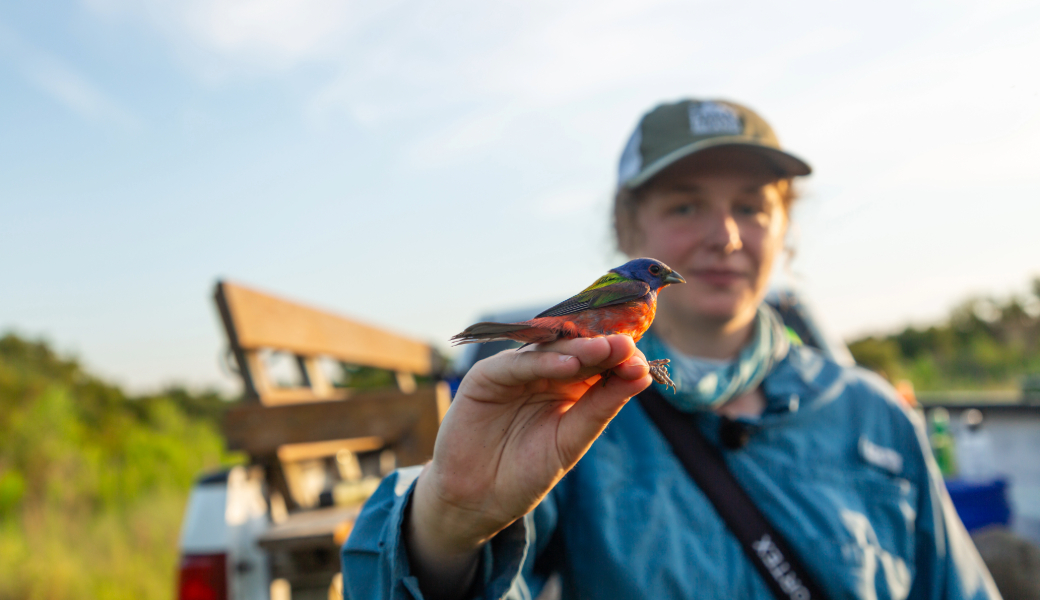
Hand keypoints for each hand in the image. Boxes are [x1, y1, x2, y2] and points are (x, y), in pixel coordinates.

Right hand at [406, 335, 650, 597]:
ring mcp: (516, 372)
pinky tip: (570, 365)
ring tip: (608, 350)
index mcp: (569, 387)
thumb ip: (600, 408)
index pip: (600, 364)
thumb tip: (642, 376)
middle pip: (578, 351)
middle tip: (629, 348)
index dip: (621, 361)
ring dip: (581, 348)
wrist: (478, 499)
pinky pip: (517, 364)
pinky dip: (543, 362)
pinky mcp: (486, 377)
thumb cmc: (525, 471)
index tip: (643, 366)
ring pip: (551, 351)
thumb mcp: (571, 441)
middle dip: (605, 350)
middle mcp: (544, 373)